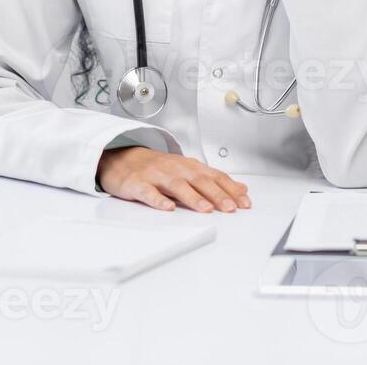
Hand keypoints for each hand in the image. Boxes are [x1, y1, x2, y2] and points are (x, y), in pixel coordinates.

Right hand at [97, 147, 250, 212]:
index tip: (244, 202)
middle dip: (217, 194)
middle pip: (199, 180)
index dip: (230, 189)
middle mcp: (175, 168)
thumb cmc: (157, 167)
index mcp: (189, 166)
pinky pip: (149, 192)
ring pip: (177, 186)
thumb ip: (214, 180)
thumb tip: (241, 189)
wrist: (121, 157)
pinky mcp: (138, 184)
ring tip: (206, 209)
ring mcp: (156, 175)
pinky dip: (158, 200)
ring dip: (192, 197)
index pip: (214, 176)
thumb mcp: (188, 170)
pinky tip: (167, 208)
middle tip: (230, 208)